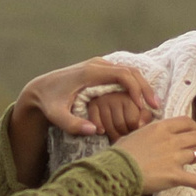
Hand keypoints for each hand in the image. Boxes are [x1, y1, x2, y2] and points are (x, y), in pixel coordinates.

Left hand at [20, 58, 156, 136]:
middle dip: (145, 88)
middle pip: (130, 71)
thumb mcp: (56, 115)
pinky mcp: (100, 71)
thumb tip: (94, 130)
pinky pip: (122, 75)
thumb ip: (73, 124)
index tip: (143, 106)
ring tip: (152, 105)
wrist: (39, 89)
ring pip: (128, 72)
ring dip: (142, 86)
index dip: (136, 89)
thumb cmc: (48, 103)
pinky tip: (140, 101)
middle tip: (156, 106)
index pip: (122, 75)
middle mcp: (98, 65)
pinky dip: (134, 86)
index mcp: (90, 72)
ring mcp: (100, 66)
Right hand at [114, 117, 195, 193]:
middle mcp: (171, 140)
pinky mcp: (174, 175)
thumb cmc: (121, 153)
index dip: (195, 127)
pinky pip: (194, 179)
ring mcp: (175, 157)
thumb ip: (147, 133)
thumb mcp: (134, 135)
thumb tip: (149, 134)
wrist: (118, 170)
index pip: (185, 122)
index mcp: (161, 128)